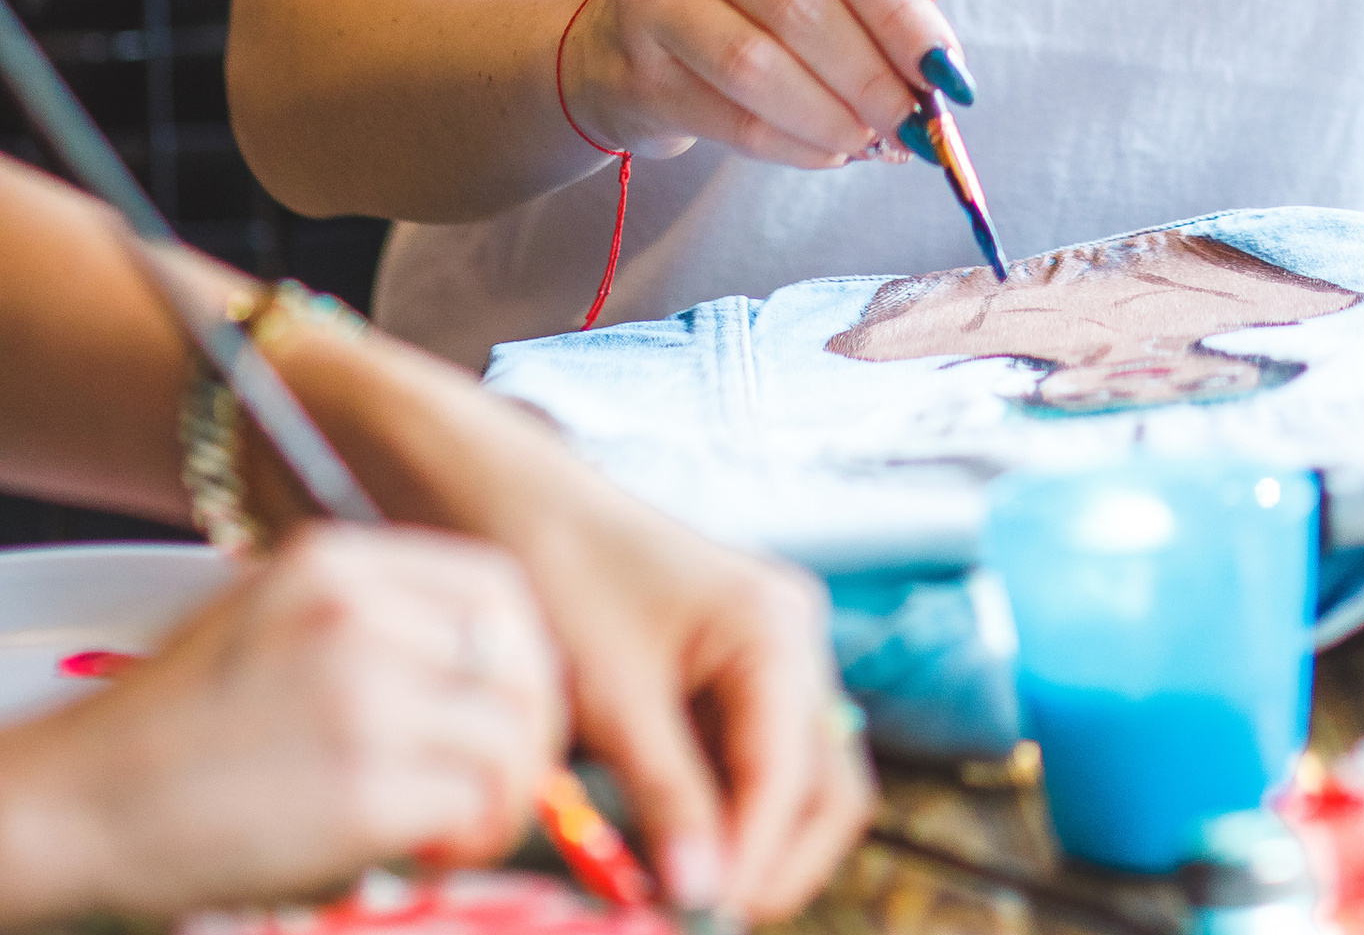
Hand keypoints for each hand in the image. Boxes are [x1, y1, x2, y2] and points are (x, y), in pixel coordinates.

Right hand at [0, 528, 559, 926]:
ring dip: (507, 795)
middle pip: (519, 659)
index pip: (496, 585)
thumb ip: (371, 624)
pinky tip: (432, 851)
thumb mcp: (271, 619)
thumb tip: (475, 666)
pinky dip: (472, 836)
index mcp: (338, 564)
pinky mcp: (362, 792)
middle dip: (533, 728)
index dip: (525, 650)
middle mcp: (360, 616)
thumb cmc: (176, 728)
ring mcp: (364, 701)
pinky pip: (472, 806)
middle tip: (509, 780)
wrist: (87, 801)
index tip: (516, 700)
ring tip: (464, 828)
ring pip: (511, 737)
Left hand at [380, 392, 872, 919]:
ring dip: (751, 844)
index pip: (797, 777)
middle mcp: (791, 638)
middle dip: (777, 861)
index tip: (702, 920)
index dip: (755, 860)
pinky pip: (752, 760)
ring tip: (681, 894)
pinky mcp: (732, 671)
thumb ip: (668, 799)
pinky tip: (670, 849)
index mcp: (775, 629)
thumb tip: (704, 897)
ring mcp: (767, 654)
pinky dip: (723, 813)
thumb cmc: (561, 576)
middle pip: (827, 783)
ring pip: (796, 780)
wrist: (508, 499)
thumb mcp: (613, 700)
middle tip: (705, 917)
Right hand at [563, 0, 963, 169]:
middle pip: (797, 1)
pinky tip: (827, 152)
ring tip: (873, 141)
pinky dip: (790, 144)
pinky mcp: (632, 64)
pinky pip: (727, 115)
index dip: (897, 5)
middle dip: (870, 72)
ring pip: (756, 64)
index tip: (945, 67)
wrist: (628, 36)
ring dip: (831, 114)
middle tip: (914, 122)